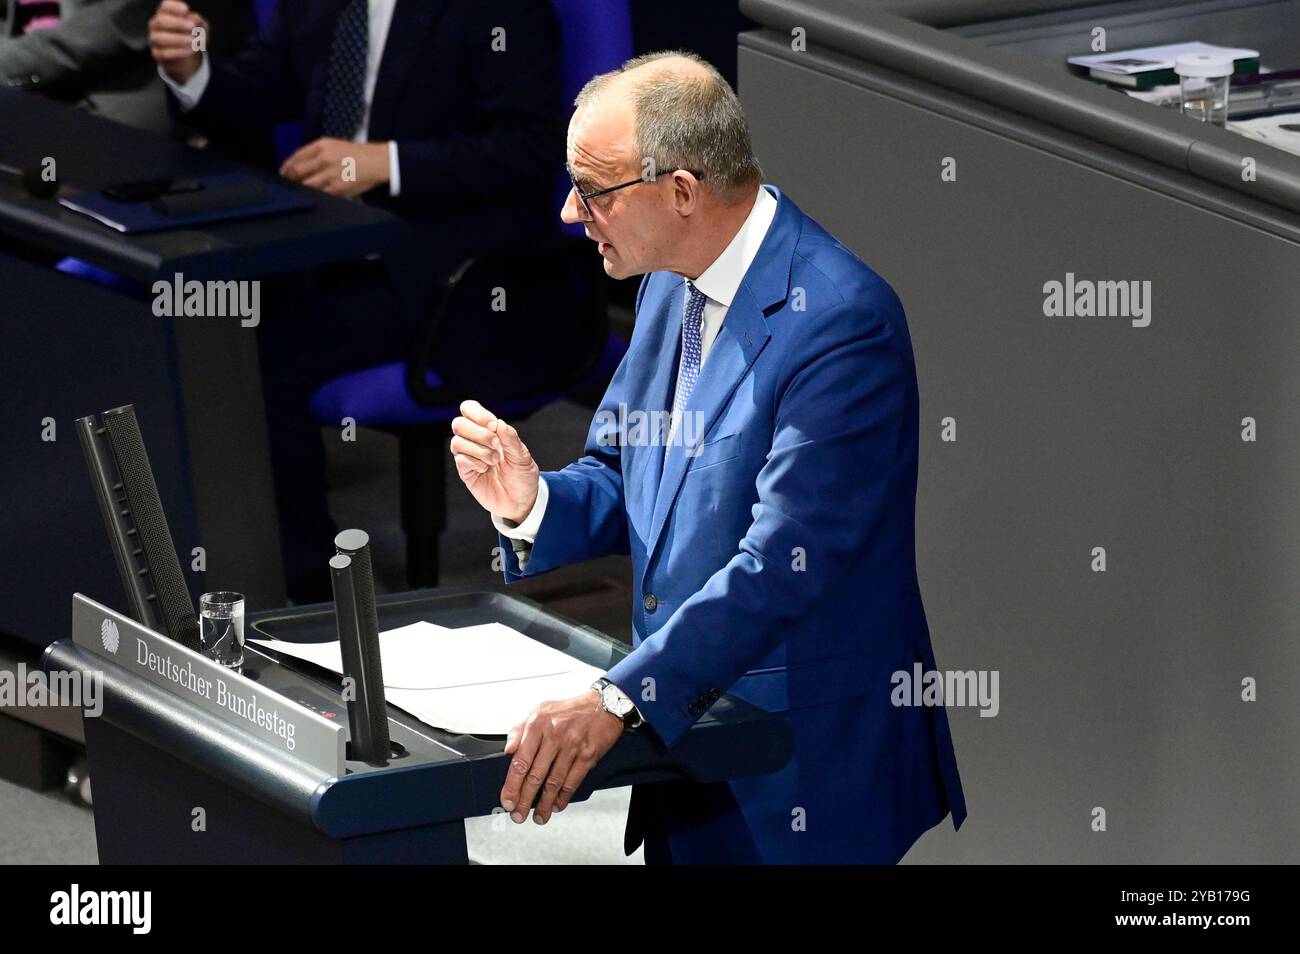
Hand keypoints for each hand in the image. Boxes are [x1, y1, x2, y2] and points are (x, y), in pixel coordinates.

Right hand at [149, 1, 208, 84]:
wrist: (186, 54)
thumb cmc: (191, 35)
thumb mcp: (200, 27)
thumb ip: (198, 22)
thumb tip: (194, 20)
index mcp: (165, 13)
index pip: (165, 6)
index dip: (174, 7)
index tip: (186, 9)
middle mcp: (156, 24)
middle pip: (161, 20)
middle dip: (178, 23)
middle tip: (192, 26)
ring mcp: (154, 39)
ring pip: (160, 38)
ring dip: (179, 39)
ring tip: (193, 41)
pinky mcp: (157, 53)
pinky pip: (164, 53)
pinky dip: (179, 52)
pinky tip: (191, 50)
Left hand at [279, 138, 390, 196]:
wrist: (377, 162)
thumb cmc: (357, 154)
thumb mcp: (335, 145)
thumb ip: (317, 152)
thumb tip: (300, 164)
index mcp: (322, 145)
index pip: (296, 156)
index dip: (286, 166)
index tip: (283, 172)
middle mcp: (324, 158)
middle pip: (297, 170)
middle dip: (289, 178)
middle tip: (288, 184)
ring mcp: (330, 173)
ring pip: (306, 184)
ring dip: (300, 188)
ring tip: (298, 191)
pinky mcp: (337, 187)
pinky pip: (319, 193)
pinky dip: (313, 195)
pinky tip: (312, 196)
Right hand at [450, 399, 539, 523]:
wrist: (521, 501)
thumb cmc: (522, 475)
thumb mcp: (522, 456)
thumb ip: (511, 439)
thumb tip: (499, 423)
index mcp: (488, 430)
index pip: (469, 409)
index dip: (476, 413)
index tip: (493, 425)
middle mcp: (474, 440)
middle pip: (458, 423)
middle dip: (478, 433)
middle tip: (496, 445)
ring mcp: (468, 456)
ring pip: (456, 442)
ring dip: (479, 450)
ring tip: (494, 460)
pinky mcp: (465, 472)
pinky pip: (460, 459)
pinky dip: (475, 462)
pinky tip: (485, 469)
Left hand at [500, 690, 624, 824]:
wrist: (603, 705)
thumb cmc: (570, 710)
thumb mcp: (539, 711)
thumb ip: (520, 730)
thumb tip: (507, 749)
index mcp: (538, 725)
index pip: (520, 760)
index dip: (512, 784)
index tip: (507, 799)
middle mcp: (554, 736)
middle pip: (535, 775)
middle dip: (524, 799)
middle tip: (518, 814)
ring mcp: (572, 747)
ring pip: (554, 782)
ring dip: (544, 803)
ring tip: (538, 816)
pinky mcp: (588, 756)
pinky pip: (573, 781)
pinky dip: (564, 797)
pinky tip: (557, 805)